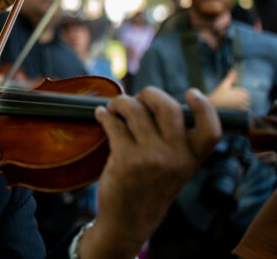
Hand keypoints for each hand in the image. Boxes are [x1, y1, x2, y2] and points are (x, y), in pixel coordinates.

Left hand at [78, 87, 220, 258]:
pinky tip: (101, 115)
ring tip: (114, 107)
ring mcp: (151, 157)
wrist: (128, 219)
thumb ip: (178, 142)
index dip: (204, 107)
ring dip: (121, 102)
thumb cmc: (150, 187)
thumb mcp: (176, 169)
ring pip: (135, 110)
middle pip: (168, 107)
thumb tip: (159, 102)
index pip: (211, 129)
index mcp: (192, 159)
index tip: (191, 93)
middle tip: (138, 98)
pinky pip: (113, 124)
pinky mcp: (126, 159)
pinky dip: (104, 115)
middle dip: (149, 94)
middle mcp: (176, 157)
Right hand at [209, 70, 249, 110]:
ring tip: (241, 101)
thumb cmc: (218, 93)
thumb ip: (230, 78)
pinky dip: (244, 107)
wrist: (213, 102)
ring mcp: (238, 105)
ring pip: (247, 104)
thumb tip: (233, 70)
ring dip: (246, 102)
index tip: (238, 91)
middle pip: (247, 98)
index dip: (243, 92)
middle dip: (245, 97)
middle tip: (240, 96)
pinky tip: (240, 106)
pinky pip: (244, 109)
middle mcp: (240, 99)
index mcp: (238, 93)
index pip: (246, 92)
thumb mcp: (224, 85)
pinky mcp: (236, 109)